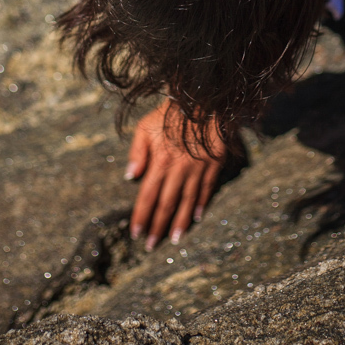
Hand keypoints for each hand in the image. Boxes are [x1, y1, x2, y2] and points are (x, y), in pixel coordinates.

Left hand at [125, 99, 225, 248]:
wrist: (201, 98)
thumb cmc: (168, 113)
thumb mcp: (144, 126)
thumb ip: (136, 152)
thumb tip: (130, 176)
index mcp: (160, 161)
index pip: (147, 196)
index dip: (141, 216)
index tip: (136, 233)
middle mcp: (178, 169)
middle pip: (166, 204)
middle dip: (157, 227)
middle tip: (151, 246)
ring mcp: (197, 168)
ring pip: (187, 202)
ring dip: (179, 223)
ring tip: (174, 240)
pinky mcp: (213, 164)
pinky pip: (206, 189)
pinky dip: (200, 204)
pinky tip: (196, 217)